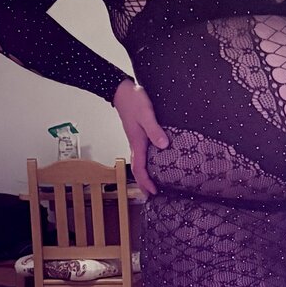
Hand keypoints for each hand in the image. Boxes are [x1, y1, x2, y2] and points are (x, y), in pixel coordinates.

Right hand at [112, 80, 167, 196]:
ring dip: (144, 175)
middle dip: (144, 183)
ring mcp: (135, 140)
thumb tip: (164, 145)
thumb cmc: (134, 101)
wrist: (121, 91)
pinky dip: (145, 164)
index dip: (146, 182)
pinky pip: (140, 154)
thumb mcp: (146, 115)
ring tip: (151, 183)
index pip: (140, 168)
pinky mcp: (137, 135)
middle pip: (137, 169)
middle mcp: (135, 144)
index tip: (154, 192)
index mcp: (137, 142)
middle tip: (152, 195)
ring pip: (139, 162)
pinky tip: (152, 162)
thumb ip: (154, 130)